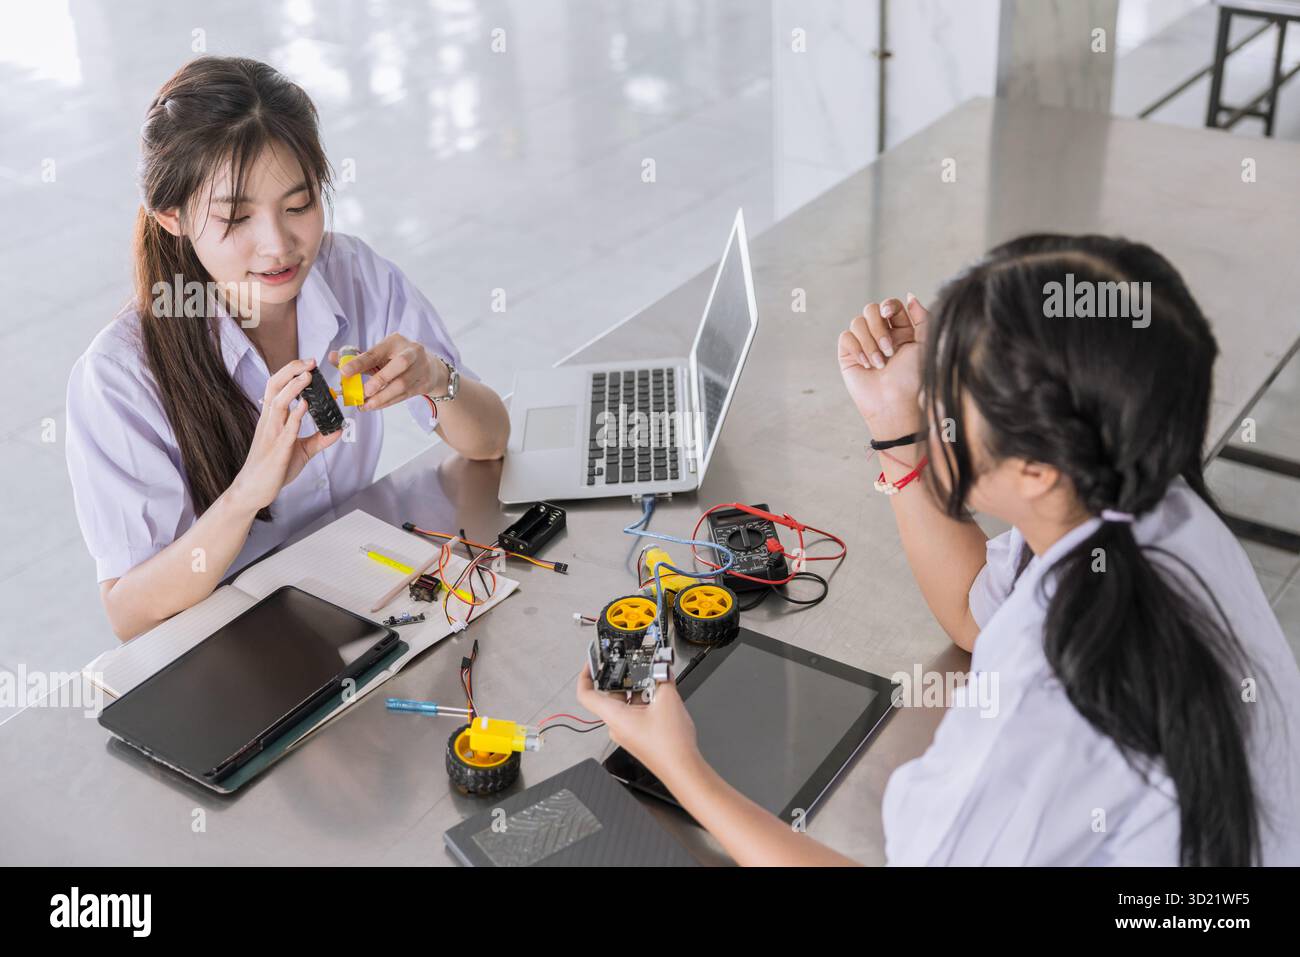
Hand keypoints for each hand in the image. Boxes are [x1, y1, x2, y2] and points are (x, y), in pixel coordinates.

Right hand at [229, 358, 342, 512]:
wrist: (254, 491)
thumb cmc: (274, 468)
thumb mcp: (300, 451)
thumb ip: (319, 439)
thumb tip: (338, 429)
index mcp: (272, 419)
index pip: (277, 387)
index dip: (290, 373)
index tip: (308, 363)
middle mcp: (269, 422)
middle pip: (274, 388)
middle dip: (290, 372)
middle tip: (309, 362)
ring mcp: (271, 435)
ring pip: (278, 404)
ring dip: (293, 388)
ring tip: (307, 376)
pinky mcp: (277, 451)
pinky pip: (286, 430)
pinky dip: (295, 416)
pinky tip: (304, 405)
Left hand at [328, 334, 446, 411]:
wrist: (430, 368)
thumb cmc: (398, 358)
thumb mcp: (380, 354)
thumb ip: (358, 357)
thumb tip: (332, 357)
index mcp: (396, 341)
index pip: (377, 351)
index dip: (360, 362)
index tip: (343, 372)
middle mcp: (412, 352)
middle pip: (399, 365)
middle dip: (380, 380)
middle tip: (362, 393)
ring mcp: (421, 368)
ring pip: (403, 384)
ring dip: (383, 397)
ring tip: (366, 405)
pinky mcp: (424, 384)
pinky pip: (405, 395)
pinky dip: (388, 402)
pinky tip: (375, 406)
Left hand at [574, 667, 699, 781]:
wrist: (683, 768)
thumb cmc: (671, 746)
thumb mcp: (668, 700)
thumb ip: (662, 677)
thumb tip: (662, 666)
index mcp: (615, 716)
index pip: (586, 694)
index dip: (586, 675)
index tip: (592, 662)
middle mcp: (617, 725)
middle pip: (612, 694)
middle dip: (625, 677)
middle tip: (634, 662)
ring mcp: (628, 731)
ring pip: (627, 702)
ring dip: (639, 688)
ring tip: (654, 676)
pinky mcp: (639, 734)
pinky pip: (636, 711)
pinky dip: (646, 699)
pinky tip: (661, 691)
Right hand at [838, 295, 928, 436]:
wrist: (895, 403)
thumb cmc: (913, 378)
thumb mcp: (925, 344)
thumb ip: (922, 318)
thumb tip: (910, 296)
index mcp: (901, 330)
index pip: (890, 305)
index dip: (888, 305)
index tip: (889, 313)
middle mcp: (881, 335)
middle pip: (871, 309)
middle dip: (879, 328)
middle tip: (889, 350)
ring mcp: (863, 344)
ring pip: (857, 322)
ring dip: (869, 342)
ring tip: (879, 363)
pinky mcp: (848, 355)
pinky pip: (846, 337)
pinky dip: (857, 349)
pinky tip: (866, 364)